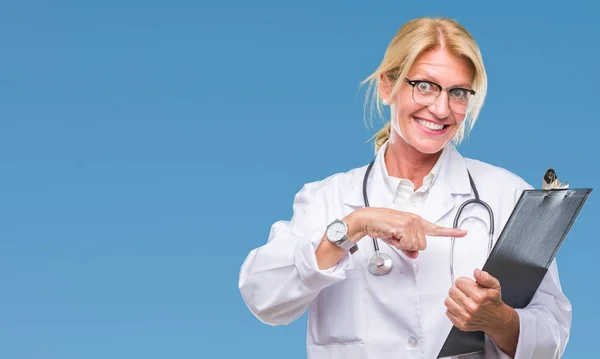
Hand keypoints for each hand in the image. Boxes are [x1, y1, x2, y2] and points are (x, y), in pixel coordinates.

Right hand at [344, 207, 466, 258]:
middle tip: (397, 238)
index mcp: (416, 221)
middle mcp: (416, 220)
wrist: (368, 219)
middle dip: (409, 246)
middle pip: (422, 245)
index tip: (463, 232)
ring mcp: (411, 222)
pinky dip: (398, 244)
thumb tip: (414, 254)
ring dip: (403, 245)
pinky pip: (407, 244)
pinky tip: (391, 235)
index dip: (451, 232)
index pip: (436, 229)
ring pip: (415, 246)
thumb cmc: (381, 226)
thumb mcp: (397, 239)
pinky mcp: (404, 226)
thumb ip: (408, 247)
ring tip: (393, 236)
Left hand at [444, 269, 510, 332]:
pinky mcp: (462, 324)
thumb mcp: (494, 286)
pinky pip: (448, 312)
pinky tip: (461, 308)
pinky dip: (453, 309)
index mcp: (479, 296)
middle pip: (452, 290)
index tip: (468, 285)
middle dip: (458, 289)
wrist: (497, 319)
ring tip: (462, 300)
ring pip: (448, 301)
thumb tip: (476, 272)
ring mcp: (466, 317)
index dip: (463, 282)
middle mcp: (472, 307)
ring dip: (454, 299)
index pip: (459, 282)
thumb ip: (485, 277)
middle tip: (465, 293)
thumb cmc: (493, 302)